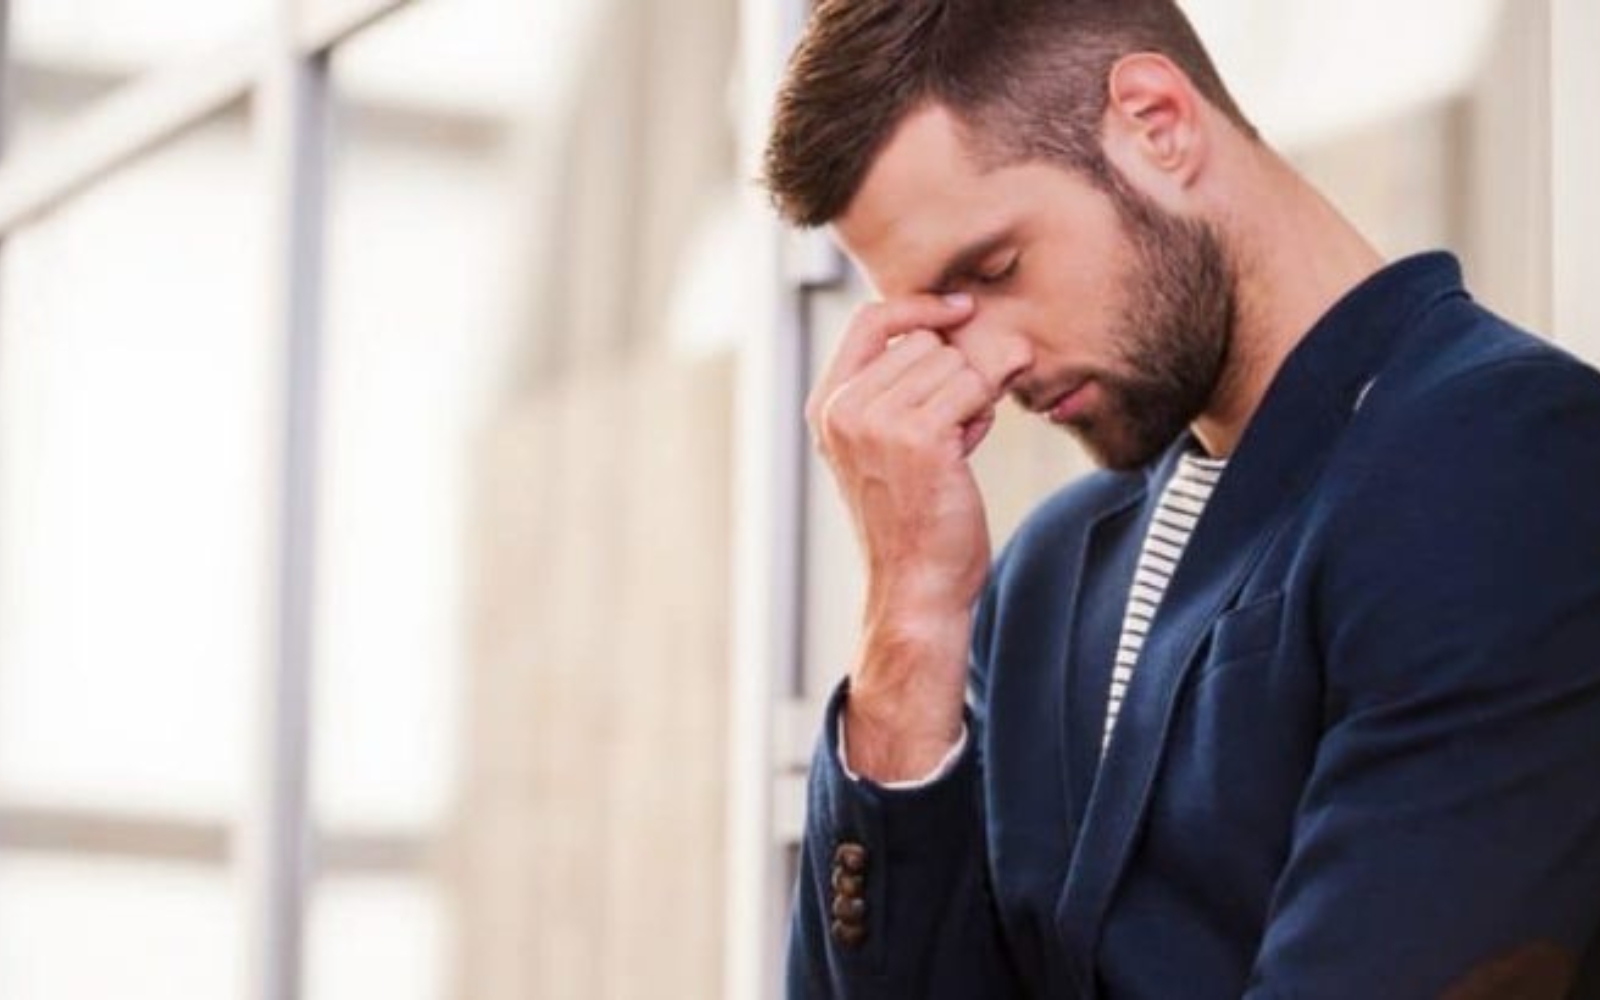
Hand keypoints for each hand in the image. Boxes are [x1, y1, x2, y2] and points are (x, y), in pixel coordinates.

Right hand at [807, 293, 997, 779]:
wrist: (916, 587)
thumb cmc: (911, 522)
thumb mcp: (887, 446)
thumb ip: (905, 388)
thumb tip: (967, 325)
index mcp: (827, 407)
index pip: (870, 320)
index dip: (919, 306)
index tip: (960, 309)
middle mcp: (844, 409)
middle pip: (924, 341)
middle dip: (955, 374)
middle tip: (956, 425)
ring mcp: (877, 421)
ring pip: (954, 364)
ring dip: (972, 397)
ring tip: (958, 443)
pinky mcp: (919, 436)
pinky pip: (973, 388)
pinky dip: (983, 413)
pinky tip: (969, 448)